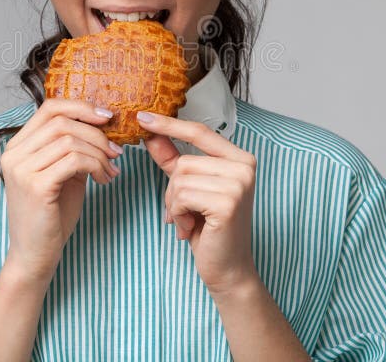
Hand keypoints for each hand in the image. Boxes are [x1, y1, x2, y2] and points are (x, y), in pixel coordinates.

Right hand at [0, 98, 122, 281]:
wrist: (35, 255)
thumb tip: (103, 123)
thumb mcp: (63, 172)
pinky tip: (104, 180)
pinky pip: (75, 161)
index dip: (81, 107)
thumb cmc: (51, 214)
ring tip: (111, 170)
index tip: (107, 117)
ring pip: (71, 140)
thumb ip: (73, 147)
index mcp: (18, 146)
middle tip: (116, 151)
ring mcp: (22, 169)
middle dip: (97, 133)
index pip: (49, 108)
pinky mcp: (35, 185)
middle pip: (63, 122)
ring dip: (99, 153)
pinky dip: (97, 166)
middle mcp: (14, 154)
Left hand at [136, 111, 258, 293]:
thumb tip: (150, 134)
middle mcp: (244, 166)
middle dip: (173, 190)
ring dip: (175, 204)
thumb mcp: (190, 189)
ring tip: (189, 221)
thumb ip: (172, 160)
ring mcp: (238, 184)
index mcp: (240, 158)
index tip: (142, 116)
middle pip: (184, 161)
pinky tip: (192, 229)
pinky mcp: (227, 202)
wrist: (228, 269)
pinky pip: (182, 196)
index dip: (169, 124)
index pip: (199, 131)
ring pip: (179, 179)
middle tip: (184, 213)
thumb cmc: (211, 229)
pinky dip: (178, 214)